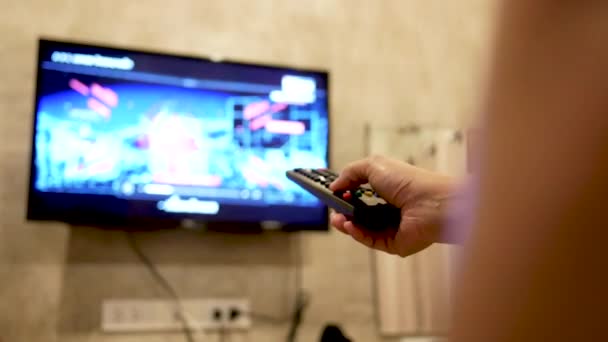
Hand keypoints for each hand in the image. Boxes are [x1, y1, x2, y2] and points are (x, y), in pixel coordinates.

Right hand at [329, 155, 455, 256]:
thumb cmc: (409, 182)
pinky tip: (350, 226)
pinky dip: (358, 234)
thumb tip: (335, 184)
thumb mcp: (375, 166)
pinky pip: (371, 241)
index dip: (347, 194)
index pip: (362, 194)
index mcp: (389, 190)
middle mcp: (391, 209)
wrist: (433, 203)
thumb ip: (351, 172)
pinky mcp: (395, 244)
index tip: (334, 193)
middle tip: (333, 209)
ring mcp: (393, 228)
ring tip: (338, 218)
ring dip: (348, 224)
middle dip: (344, 211)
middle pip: (361, 214)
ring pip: (363, 230)